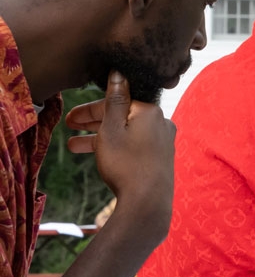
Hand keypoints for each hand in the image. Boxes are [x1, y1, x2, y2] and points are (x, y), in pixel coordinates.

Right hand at [66, 71, 174, 231]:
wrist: (147, 205)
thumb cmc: (126, 164)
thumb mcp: (112, 129)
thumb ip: (114, 100)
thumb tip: (118, 72)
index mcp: (151, 111)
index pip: (117, 101)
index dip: (91, 109)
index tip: (71, 117)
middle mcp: (161, 123)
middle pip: (122, 116)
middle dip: (93, 122)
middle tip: (68, 127)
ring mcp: (163, 143)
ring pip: (126, 134)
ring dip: (100, 138)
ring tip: (73, 148)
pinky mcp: (161, 159)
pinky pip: (135, 147)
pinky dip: (117, 148)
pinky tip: (100, 156)